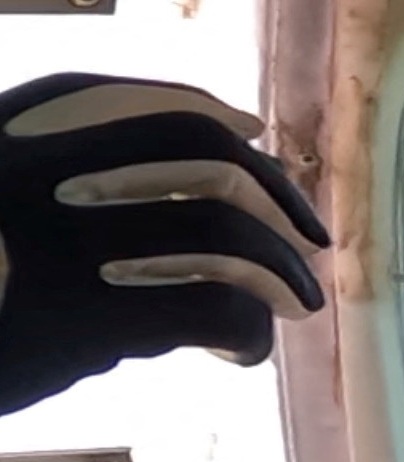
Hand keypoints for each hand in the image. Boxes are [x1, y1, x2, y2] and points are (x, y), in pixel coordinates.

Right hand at [0, 73, 328, 414]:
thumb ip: (42, 196)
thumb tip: (159, 218)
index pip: (116, 97)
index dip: (201, 112)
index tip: (254, 137)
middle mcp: (27, 174)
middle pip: (194, 151)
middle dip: (271, 192)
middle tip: (306, 236)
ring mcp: (57, 244)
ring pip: (220, 232)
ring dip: (278, 268)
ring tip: (295, 302)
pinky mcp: (84, 321)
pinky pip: (212, 310)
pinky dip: (250, 330)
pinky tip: (244, 352)